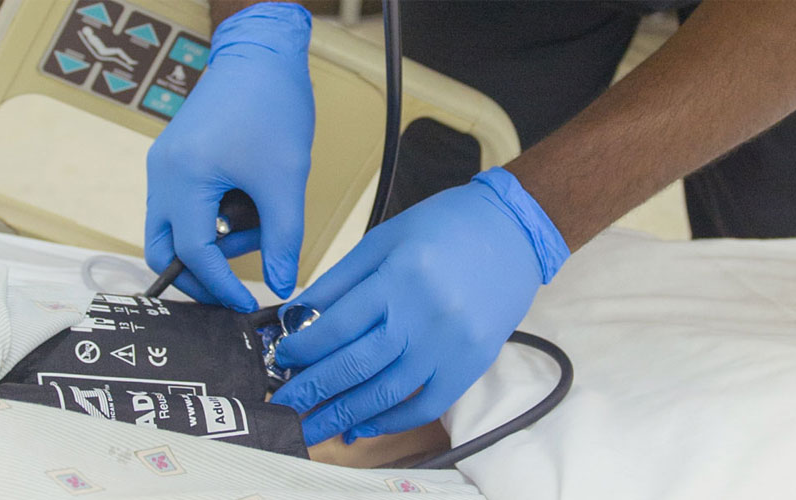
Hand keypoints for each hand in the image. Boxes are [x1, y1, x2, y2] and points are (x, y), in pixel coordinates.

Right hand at [145, 3, 313, 311]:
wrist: (262, 56)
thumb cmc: (272, 107)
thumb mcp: (285, 180)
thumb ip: (283, 238)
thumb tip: (283, 284)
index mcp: (183, 178)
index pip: (191, 253)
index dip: (220, 285)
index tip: (244, 304)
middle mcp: (162, 174)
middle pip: (161, 248)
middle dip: (196, 276)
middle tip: (231, 290)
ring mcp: (165, 165)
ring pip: (173, 228)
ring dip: (213, 242)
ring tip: (259, 226)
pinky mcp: (176, 159)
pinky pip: (184, 206)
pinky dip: (211, 220)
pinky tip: (248, 207)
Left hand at [270, 168, 569, 444]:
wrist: (514, 230)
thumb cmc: (445, 227)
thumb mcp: (384, 239)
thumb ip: (340, 281)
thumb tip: (296, 318)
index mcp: (399, 276)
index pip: (338, 325)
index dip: (303, 349)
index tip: (281, 361)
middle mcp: (425, 314)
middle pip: (356, 365)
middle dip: (312, 391)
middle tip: (283, 408)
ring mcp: (452, 344)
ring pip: (386, 392)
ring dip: (344, 414)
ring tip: (313, 428)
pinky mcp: (472, 363)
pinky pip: (427, 404)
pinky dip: (392, 420)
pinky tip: (362, 425)